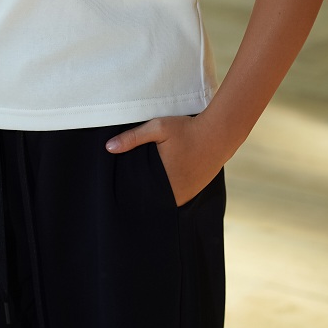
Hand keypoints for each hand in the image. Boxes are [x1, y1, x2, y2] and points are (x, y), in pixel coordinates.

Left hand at [105, 115, 222, 207]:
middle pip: (152, 199)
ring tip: (145, 184)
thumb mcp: (158, 128)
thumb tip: (108, 148)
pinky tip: (161, 181)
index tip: (121, 188)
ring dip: (155, 193)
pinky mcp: (195, 191)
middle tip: (129, 187)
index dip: (130, 192)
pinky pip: (175, 197)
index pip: (141, 194)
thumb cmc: (187, 129)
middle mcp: (176, 193)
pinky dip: (167, 191)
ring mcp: (187, 194)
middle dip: (142, 192)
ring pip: (164, 199)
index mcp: (164, 181)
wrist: (219, 133)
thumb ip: (132, 138)